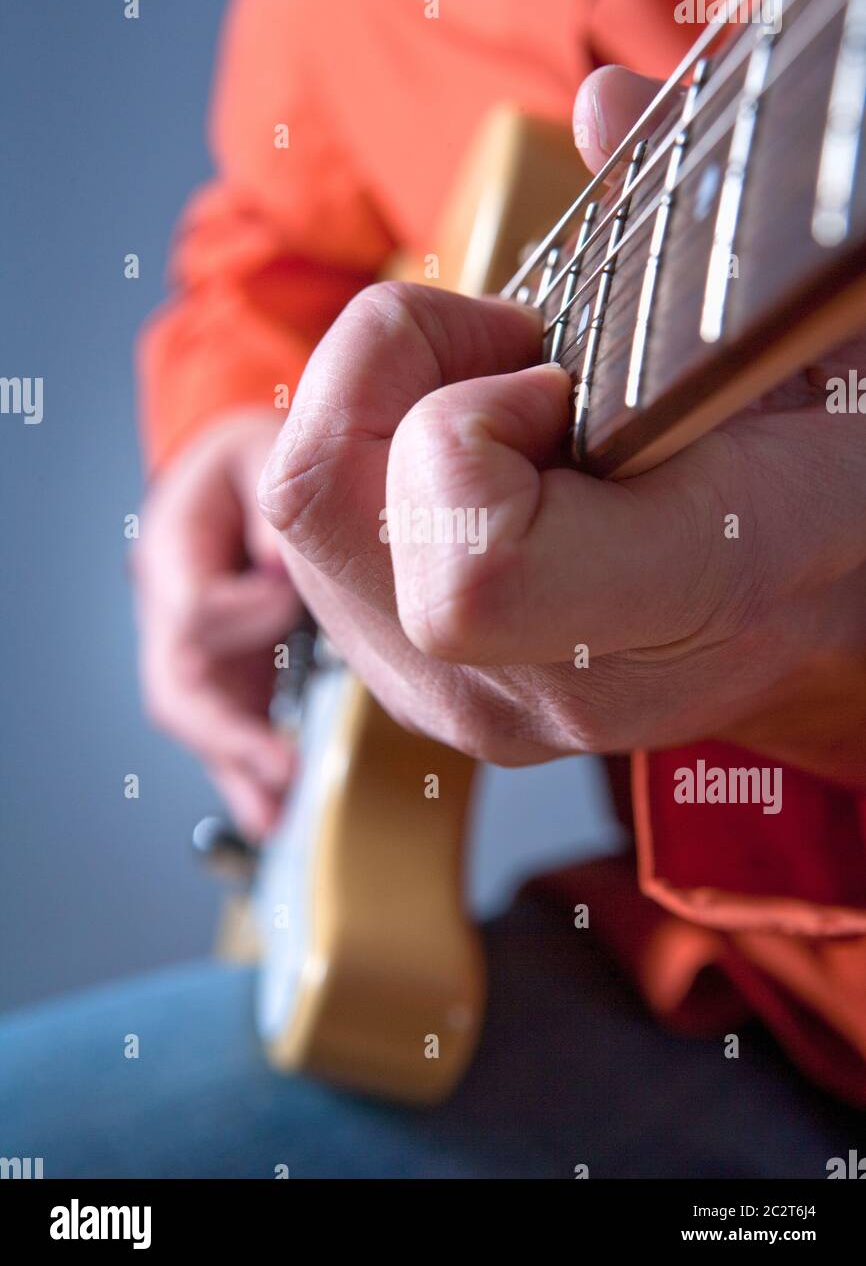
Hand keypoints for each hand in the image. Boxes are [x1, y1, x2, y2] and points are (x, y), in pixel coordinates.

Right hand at [135, 410, 299, 837]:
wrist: (225, 476)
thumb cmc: (244, 461)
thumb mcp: (258, 449)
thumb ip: (270, 494)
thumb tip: (286, 563)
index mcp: (172, 550)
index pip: (193, 609)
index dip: (247, 613)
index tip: (295, 594)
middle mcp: (169, 608)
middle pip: (176, 685)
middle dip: (228, 733)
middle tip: (282, 767)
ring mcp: (189, 648)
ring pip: (194, 720)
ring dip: (236, 767)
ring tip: (277, 814)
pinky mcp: (220, 671)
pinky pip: (221, 730)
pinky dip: (243, 774)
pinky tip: (271, 816)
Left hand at [257, 70, 865, 786]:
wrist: (812, 615)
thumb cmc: (818, 485)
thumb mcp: (806, 347)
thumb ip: (715, 232)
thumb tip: (604, 101)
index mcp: (676, 608)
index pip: (469, 570)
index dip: (473, 419)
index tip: (557, 374)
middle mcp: (541, 686)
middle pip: (323, 505)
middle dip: (390, 370)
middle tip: (510, 357)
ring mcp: (460, 699)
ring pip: (300, 512)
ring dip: (377, 408)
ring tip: (497, 407)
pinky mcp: (408, 679)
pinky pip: (313, 540)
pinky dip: (370, 458)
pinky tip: (469, 458)